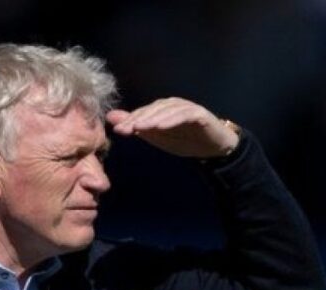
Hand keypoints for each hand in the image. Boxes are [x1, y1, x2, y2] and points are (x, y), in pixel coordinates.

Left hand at [107, 98, 239, 158]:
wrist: (213, 148)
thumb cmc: (185, 140)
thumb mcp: (157, 137)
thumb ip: (137, 127)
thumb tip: (112, 118)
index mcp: (161, 109)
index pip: (143, 113)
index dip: (130, 120)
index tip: (118, 130)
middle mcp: (172, 105)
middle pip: (153, 109)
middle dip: (138, 118)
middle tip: (125, 128)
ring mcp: (186, 108)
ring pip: (167, 111)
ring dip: (153, 118)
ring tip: (141, 127)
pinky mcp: (198, 114)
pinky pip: (184, 115)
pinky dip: (172, 119)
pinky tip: (161, 126)